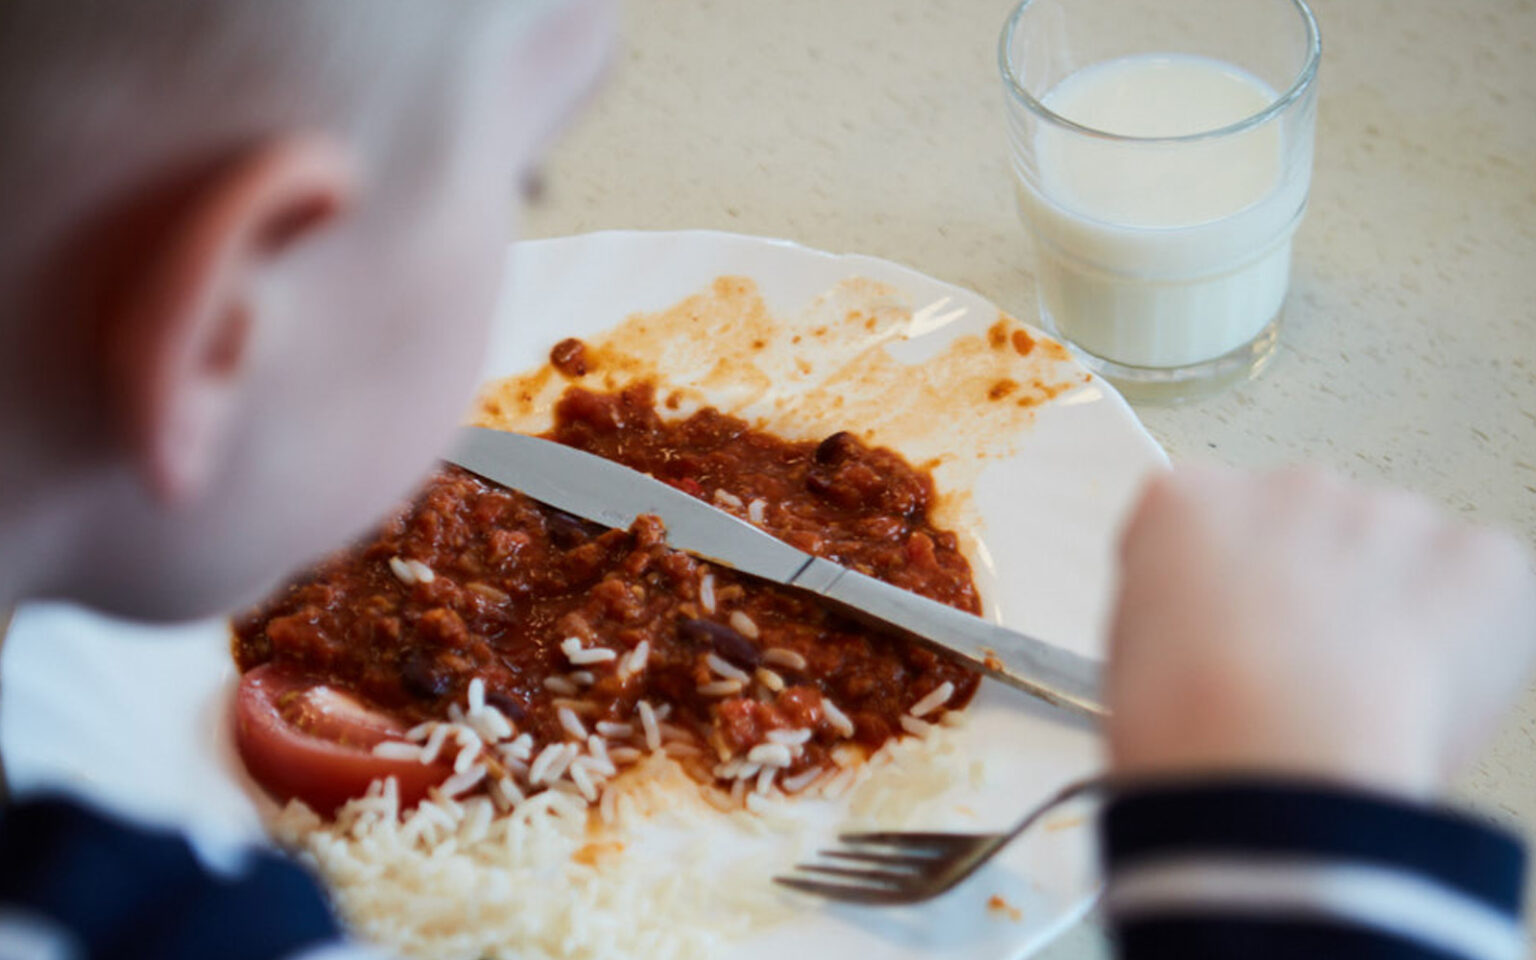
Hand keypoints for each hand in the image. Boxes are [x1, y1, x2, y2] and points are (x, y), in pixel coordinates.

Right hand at [1105, 464, 1535, 798]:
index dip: (1227, 593)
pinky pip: (1484, 590)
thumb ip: (1179, 623)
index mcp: (1186, 505)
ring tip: (1363, 705)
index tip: (1234, 643)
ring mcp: (1388, 513)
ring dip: (1394, 618)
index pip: (1210, 525)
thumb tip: (1218, 653)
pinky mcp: (1480, 556)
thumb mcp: (1128, 661)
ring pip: (1402, 559)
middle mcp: (1287, 487)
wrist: (1270, 752)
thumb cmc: (1186, 727)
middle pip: (1314, 534)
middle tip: (1305, 684)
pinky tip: (1421, 697)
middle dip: (1319, 597)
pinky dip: (1471, 642)